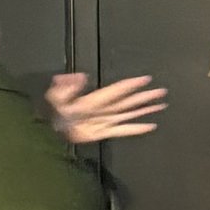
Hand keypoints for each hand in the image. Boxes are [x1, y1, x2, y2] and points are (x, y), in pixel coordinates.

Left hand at [45, 71, 166, 144]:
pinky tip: (149, 126)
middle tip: (161, 92)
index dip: (131, 85)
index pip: (117, 91)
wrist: (49, 131)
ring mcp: (103, 121)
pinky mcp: (101, 133)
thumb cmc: (52, 112)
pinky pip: (122, 131)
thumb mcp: (56, 96)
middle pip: (128, 101)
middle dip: (144, 96)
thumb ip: (67, 86)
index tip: (145, 79)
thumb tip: (81, 76)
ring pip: (128, 114)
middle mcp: (102, 109)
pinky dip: (135, 129)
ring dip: (144, 110)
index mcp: (94, 99)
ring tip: (160, 105)